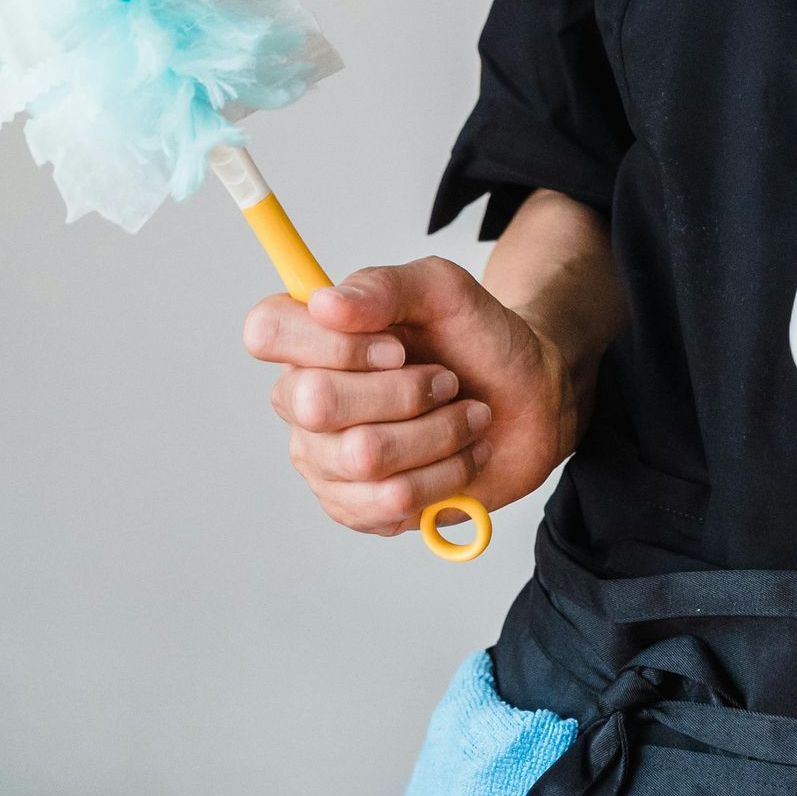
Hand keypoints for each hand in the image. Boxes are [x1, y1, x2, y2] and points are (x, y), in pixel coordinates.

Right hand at [242, 257, 578, 536]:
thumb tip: (325, 303)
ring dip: (438, 433)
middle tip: (446, 380)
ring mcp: (324, 460)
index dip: (333, 342)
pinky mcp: (356, 509)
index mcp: (311, 338)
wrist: (529, 398)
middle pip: (317, 402)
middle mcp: (303, 399)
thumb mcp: (443, 289)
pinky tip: (462, 455)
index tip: (396, 346)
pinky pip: (390, 502)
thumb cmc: (478, 338)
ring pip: (363, 457)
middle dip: (406, 391)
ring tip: (467, 416)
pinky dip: (446, 474)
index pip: (267, 330)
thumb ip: (384, 286)